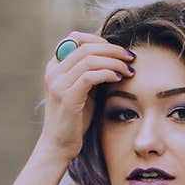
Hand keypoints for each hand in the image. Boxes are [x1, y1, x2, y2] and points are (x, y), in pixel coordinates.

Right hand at [37, 30, 135, 163]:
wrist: (59, 146)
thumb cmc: (74, 120)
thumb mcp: (83, 91)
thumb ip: (92, 73)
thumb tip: (115, 58)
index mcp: (55, 67)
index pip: (75, 38)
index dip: (98, 39)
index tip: (117, 50)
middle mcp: (53, 72)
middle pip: (86, 47)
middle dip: (113, 49)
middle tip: (131, 57)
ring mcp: (58, 84)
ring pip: (90, 59)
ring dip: (114, 62)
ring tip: (130, 70)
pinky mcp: (67, 97)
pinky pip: (90, 76)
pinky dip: (107, 74)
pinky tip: (119, 79)